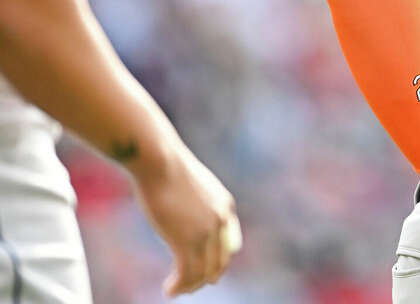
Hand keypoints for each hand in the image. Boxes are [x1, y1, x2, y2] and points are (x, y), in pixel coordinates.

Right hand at [129, 146, 239, 296]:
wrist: (158, 160)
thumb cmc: (166, 167)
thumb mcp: (190, 184)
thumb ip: (194, 202)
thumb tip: (183, 211)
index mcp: (225, 205)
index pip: (229, 242)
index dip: (217, 259)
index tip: (205, 268)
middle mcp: (221, 220)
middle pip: (220, 260)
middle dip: (206, 276)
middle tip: (191, 285)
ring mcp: (205, 231)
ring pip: (204, 271)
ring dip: (190, 285)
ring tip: (177, 290)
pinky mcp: (186, 240)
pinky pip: (187, 273)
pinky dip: (179, 286)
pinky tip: (169, 290)